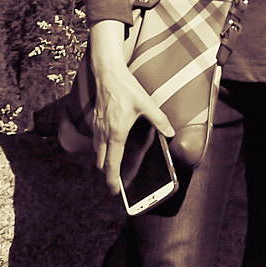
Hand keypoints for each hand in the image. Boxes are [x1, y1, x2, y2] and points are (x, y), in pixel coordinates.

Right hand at [89, 20, 172, 196]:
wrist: (107, 74)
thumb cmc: (126, 89)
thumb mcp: (146, 103)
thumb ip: (159, 119)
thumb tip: (170, 132)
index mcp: (116, 134)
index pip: (111, 165)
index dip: (113, 181)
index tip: (115, 192)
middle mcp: (103, 134)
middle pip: (101, 164)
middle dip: (108, 175)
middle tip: (117, 182)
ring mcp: (97, 129)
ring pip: (97, 154)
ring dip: (104, 163)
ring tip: (114, 167)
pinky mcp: (94, 122)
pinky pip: (95, 143)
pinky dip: (101, 150)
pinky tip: (109, 146)